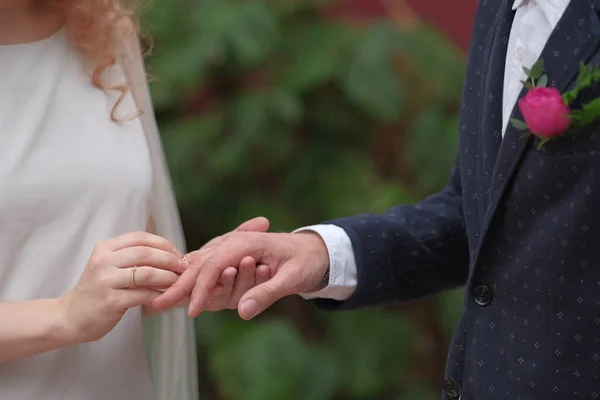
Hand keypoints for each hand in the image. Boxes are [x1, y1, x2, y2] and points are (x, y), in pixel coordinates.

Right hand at [58, 231, 183, 342]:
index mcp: (105, 248)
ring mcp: (106, 281)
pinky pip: (143, 295)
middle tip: (184, 268)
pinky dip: (160, 295)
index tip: (177, 253)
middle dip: (170, 260)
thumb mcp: (110, 265)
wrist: (70, 317)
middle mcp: (103, 261)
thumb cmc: (98, 290)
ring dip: (168, 277)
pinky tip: (168, 297)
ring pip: (147, 274)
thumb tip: (170, 252)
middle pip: (146, 253)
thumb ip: (133, 256)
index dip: (163, 244)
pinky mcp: (110, 301)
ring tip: (179, 282)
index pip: (140, 237)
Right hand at [153, 226, 329, 319]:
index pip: (213, 267)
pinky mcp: (229, 255)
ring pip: (199, 265)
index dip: (200, 291)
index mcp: (246, 243)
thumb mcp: (292, 279)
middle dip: (178, 286)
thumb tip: (242, 311)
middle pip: (198, 265)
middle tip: (156, 307)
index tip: (191, 312)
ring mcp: (229, 247)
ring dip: (183, 283)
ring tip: (160, 302)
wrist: (314, 249)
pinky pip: (206, 266)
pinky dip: (191, 278)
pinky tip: (178, 293)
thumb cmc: (304, 262)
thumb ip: (266, 293)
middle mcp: (233, 243)